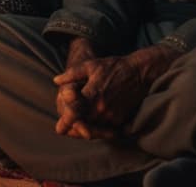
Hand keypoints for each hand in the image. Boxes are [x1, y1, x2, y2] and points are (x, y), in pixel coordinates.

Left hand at [54, 43, 179, 137]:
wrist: (139, 73)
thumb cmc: (113, 67)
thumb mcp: (90, 66)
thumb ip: (72, 74)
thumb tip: (56, 80)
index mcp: (93, 95)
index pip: (76, 112)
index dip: (66, 120)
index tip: (59, 128)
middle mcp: (102, 108)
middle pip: (84, 124)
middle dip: (74, 127)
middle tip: (64, 130)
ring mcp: (113, 115)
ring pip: (94, 128)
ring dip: (84, 130)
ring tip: (74, 131)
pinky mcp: (121, 119)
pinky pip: (106, 129)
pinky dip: (97, 130)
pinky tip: (90, 127)